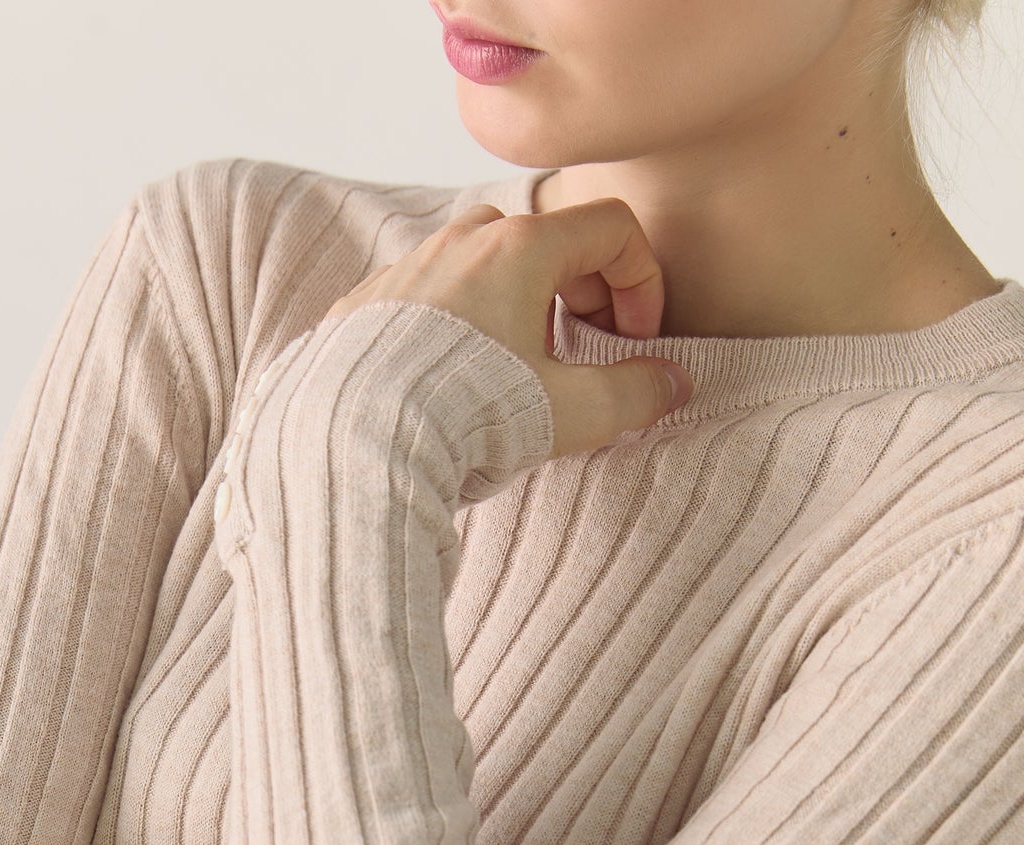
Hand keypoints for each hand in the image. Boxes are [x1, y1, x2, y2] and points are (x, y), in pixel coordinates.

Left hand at [320, 197, 694, 456]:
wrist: (354, 436)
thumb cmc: (465, 416)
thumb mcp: (568, 412)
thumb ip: (631, 394)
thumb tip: (670, 383)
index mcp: (521, 248)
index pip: (610, 229)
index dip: (641, 282)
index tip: (635, 341)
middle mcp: (461, 241)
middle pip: (548, 241)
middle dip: (583, 294)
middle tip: (586, 354)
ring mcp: (408, 267)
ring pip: (484, 265)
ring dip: (519, 307)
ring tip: (518, 371)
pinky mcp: (367, 305)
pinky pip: (431, 298)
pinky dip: (462, 325)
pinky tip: (454, 383)